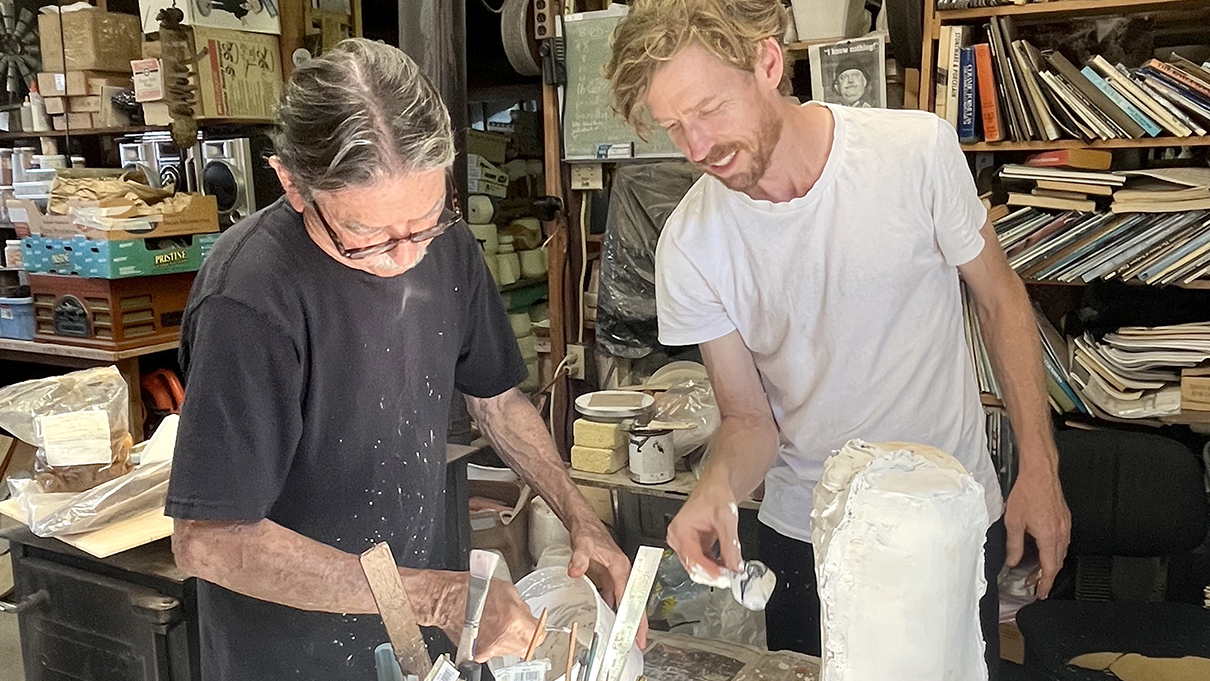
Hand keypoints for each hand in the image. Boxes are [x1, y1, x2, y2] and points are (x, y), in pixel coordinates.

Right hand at [473, 577, 543, 661]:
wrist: (449, 599)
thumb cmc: (474, 590)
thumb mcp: (509, 591)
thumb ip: (523, 608)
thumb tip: (529, 616)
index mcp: (515, 621)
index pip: (538, 635)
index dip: (537, 629)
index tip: (535, 626)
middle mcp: (504, 638)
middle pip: (526, 646)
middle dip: (525, 637)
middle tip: (518, 626)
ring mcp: (491, 648)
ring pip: (510, 650)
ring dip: (508, 640)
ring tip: (498, 625)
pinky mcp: (479, 654)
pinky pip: (494, 652)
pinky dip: (493, 644)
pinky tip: (488, 631)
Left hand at [568, 515, 648, 648]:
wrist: (582, 522)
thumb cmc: (587, 530)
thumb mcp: (582, 544)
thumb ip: (579, 559)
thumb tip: (575, 571)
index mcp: (621, 567)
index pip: (630, 596)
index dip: (633, 616)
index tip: (636, 631)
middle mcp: (622, 572)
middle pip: (633, 602)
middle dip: (637, 623)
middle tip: (638, 643)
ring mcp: (615, 575)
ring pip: (625, 602)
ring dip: (626, 619)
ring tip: (625, 638)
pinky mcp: (608, 577)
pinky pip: (615, 598)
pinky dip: (615, 611)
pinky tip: (610, 621)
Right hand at [666, 477, 739, 582]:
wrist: (715, 487)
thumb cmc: (714, 495)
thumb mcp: (726, 518)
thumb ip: (731, 545)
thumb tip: (735, 566)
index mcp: (680, 530)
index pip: (692, 558)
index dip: (709, 571)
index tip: (723, 578)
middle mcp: (678, 538)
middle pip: (693, 566)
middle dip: (712, 574)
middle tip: (730, 579)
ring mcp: (684, 543)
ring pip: (697, 567)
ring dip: (714, 572)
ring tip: (730, 573)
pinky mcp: (693, 546)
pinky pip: (702, 562)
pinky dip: (714, 566)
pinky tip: (726, 566)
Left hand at [1004, 464, 1070, 599]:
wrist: (1040, 473)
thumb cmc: (1027, 492)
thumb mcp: (1013, 522)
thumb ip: (1014, 545)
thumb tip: (1013, 561)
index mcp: (1049, 537)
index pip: (1050, 568)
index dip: (1045, 583)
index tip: (1040, 593)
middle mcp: (1061, 534)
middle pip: (1056, 563)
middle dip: (1046, 577)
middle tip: (1034, 585)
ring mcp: (1065, 526)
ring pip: (1060, 552)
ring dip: (1049, 564)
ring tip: (1035, 569)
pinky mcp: (1064, 519)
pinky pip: (1062, 541)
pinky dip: (1053, 551)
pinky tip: (1043, 549)